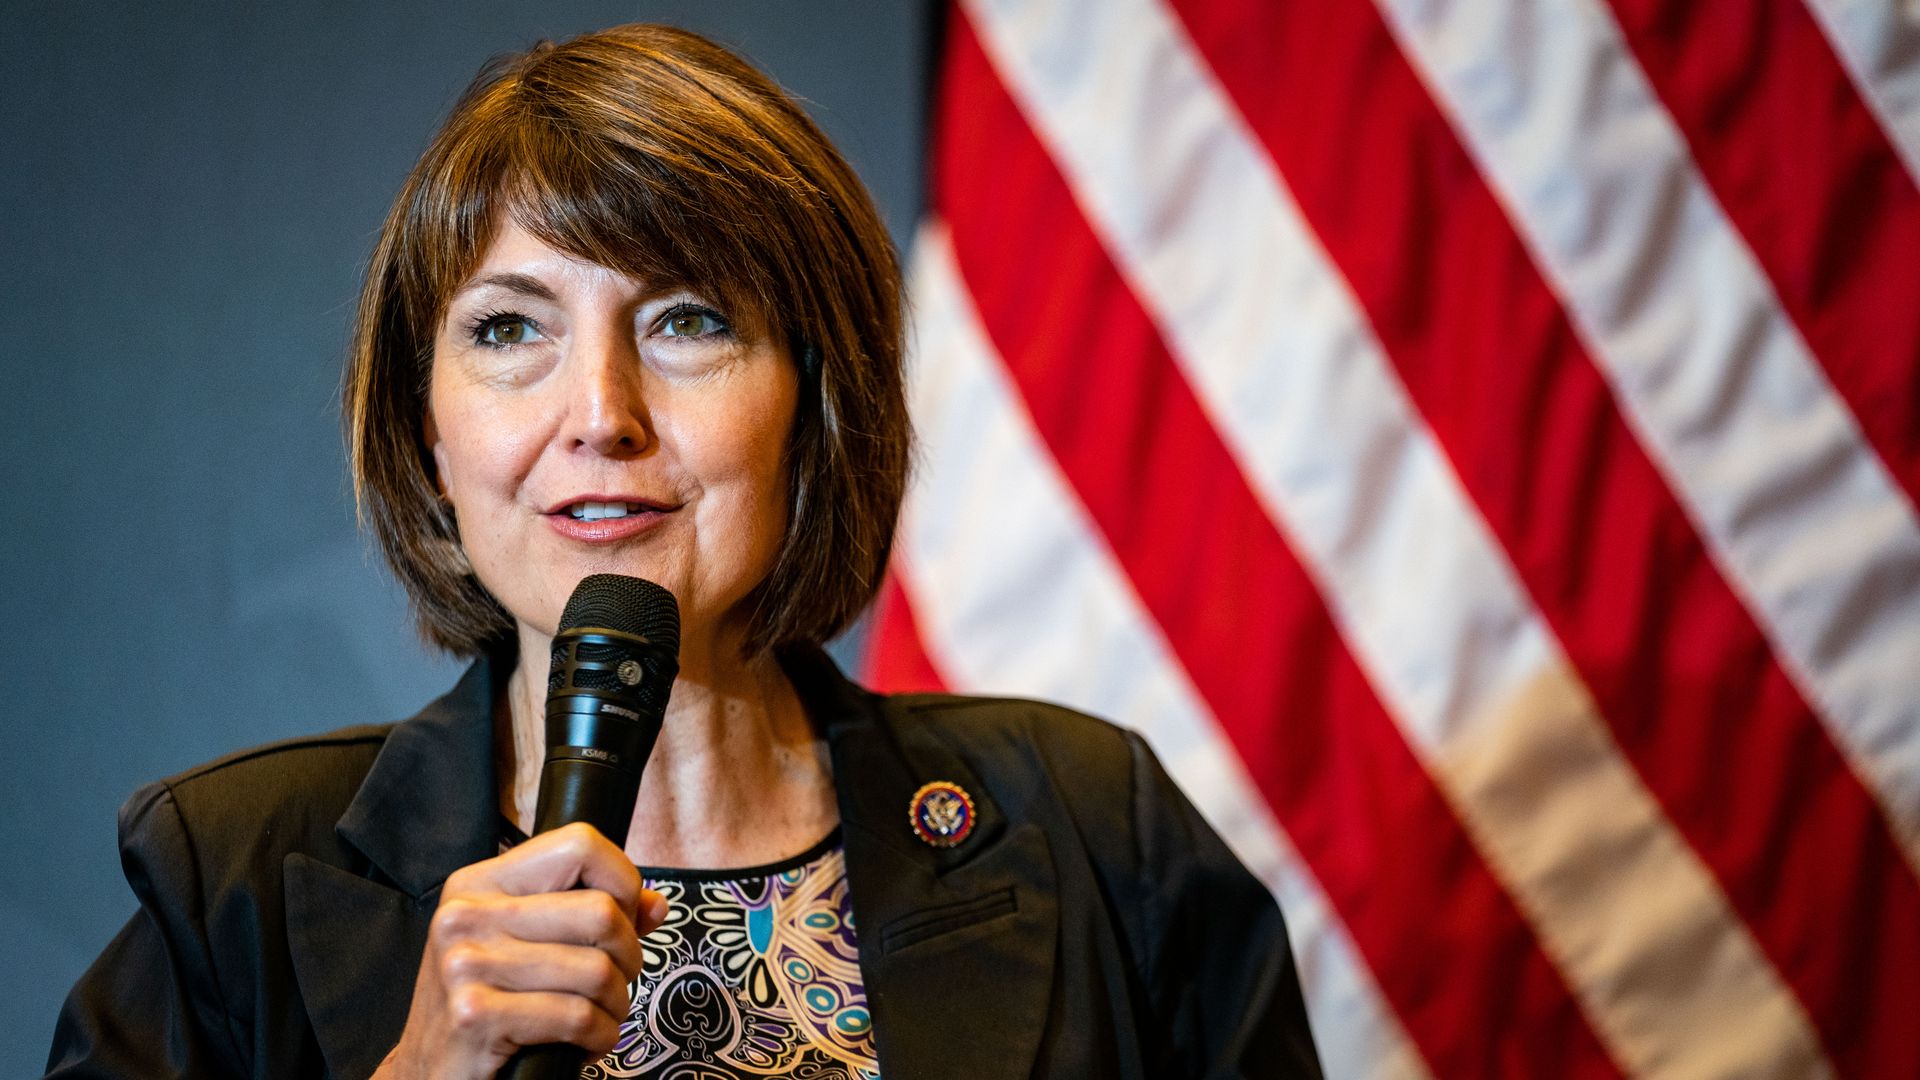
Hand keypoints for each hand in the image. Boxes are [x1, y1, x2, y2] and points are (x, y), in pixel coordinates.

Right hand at [371, 822, 667, 1079]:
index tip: (623, 918)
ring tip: (600, 1017)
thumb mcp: (525, 945)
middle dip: (629, 956)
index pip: (580, 844)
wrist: (429, 1074)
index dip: (623, 881)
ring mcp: (466, 964)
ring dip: (616, 1005)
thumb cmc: (487, 1004)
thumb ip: (588, 915)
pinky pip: (577, 1017)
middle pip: (601, 911)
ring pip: (597, 970)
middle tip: (615, 982)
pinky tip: (587, 1044)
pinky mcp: (475, 1015)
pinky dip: (600, 1037)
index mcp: (479, 883)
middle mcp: (466, 915)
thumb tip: (655, 905)